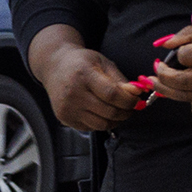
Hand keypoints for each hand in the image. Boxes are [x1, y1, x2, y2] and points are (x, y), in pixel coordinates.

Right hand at [31, 31, 145, 133]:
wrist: (55, 67)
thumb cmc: (82, 63)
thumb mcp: (102, 63)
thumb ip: (120, 80)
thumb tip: (136, 94)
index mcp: (83, 75)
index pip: (112, 94)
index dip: (128, 101)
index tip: (136, 101)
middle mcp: (73, 93)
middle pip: (108, 112)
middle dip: (125, 112)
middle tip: (130, 107)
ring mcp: (67, 108)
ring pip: (102, 124)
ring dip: (115, 120)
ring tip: (118, 110)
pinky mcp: (64, 118)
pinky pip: (91, 128)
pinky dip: (102, 122)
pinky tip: (101, 112)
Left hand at [150, 18, 191, 108]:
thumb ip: (191, 32)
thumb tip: (166, 43)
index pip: (187, 56)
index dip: (179, 52)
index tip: (180, 50)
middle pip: (181, 80)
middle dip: (163, 75)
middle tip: (154, 69)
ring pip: (185, 95)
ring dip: (166, 89)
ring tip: (154, 82)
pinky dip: (179, 95)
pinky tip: (170, 90)